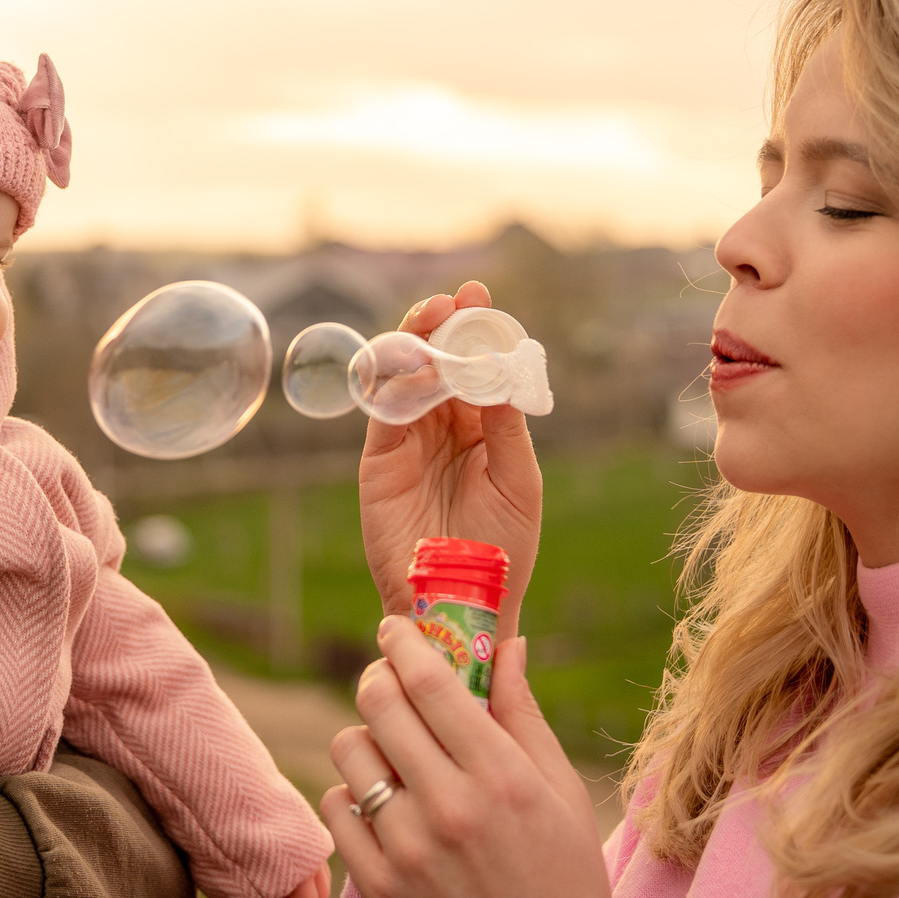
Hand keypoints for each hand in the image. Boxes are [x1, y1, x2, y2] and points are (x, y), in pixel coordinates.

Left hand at [326, 618, 632, 897]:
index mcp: (501, 776)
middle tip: (390, 684)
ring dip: (365, 739)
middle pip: (379, 704)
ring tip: (391, 754)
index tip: (395, 629)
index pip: (431, 681)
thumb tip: (509, 644)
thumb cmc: (565, 884)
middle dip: (380, 679)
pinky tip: (381, 804)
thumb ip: (524, 715)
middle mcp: (450, 806)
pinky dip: (352, 795)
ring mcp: (407, 849)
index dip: (403, 642)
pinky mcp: (377, 888)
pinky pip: (336, 808)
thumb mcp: (562, 794)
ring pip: (349, 752)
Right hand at [358, 283, 546, 635]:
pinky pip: (383, 412)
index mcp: (479, 430)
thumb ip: (506, 426)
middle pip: (434, 362)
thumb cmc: (502, 551)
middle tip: (453, 300)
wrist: (463, 603)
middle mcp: (440, 429)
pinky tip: (417, 367)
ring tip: (432, 319)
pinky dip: (396, 384)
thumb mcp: (519, 482)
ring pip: (402, 378)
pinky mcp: (379, 461)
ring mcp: (407, 443)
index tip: (480, 295)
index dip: (475, 330)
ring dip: (415, 343)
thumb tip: (498, 371)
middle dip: (441, 326)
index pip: (474, 367)